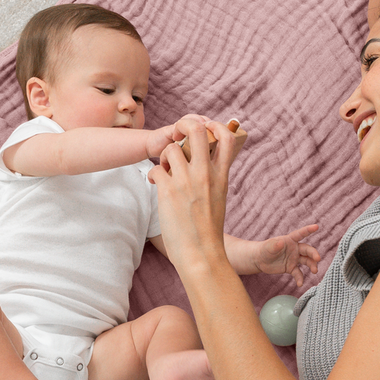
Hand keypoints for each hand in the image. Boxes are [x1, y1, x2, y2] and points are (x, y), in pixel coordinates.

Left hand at [148, 114, 242, 275]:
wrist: (201, 255)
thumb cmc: (208, 231)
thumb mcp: (219, 199)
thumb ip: (213, 178)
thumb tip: (203, 162)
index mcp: (221, 176)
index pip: (227, 138)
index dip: (215, 126)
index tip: (205, 130)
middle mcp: (205, 174)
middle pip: (197, 130)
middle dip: (183, 124)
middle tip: (176, 134)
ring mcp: (186, 181)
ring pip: (170, 149)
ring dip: (164, 157)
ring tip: (165, 170)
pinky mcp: (168, 191)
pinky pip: (155, 169)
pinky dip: (152, 175)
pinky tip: (155, 184)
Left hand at [248, 225, 321, 288]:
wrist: (260, 260)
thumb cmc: (265, 250)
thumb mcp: (268, 247)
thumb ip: (275, 245)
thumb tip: (281, 243)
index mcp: (290, 240)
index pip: (300, 234)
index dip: (308, 230)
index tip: (316, 226)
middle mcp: (295, 249)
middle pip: (307, 250)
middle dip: (313, 254)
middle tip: (318, 259)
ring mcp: (294, 259)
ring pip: (306, 261)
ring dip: (312, 265)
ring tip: (314, 271)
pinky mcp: (291, 268)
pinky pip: (298, 273)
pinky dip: (300, 278)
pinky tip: (300, 284)